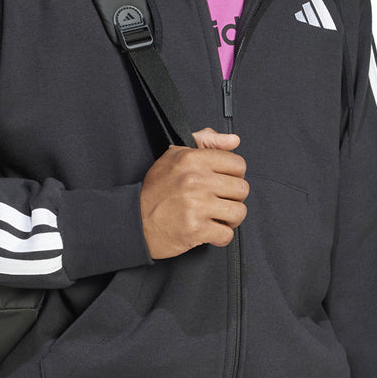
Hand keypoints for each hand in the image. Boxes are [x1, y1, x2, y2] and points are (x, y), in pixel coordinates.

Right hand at [140, 127, 248, 258]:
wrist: (134, 221)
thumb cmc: (155, 190)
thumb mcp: (174, 156)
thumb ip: (205, 142)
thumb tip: (234, 140)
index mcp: (191, 159)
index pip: (237, 164)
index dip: (234, 175)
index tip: (224, 182)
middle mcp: (195, 181)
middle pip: (242, 189)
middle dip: (234, 198)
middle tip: (220, 202)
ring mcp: (196, 206)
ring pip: (238, 212)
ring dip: (230, 218)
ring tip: (217, 217)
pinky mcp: (196, 230)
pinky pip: (227, 234)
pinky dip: (221, 236)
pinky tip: (210, 231)